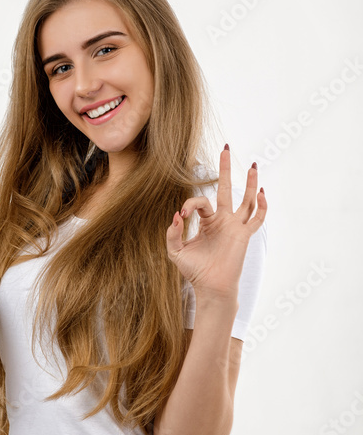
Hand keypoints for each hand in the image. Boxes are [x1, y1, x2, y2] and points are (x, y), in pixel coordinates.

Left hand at [165, 146, 266, 301]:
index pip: (199, 201)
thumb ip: (172, 232)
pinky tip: (261, 191)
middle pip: (225, 188)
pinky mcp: (243, 235)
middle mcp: (222, 220)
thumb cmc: (194, 270)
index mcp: (206, 221)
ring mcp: (234, 226)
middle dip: (224, 168)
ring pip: (245, 199)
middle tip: (225, 148)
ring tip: (252, 164)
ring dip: (249, 182)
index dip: (189, 204)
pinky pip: (256, 218)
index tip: (182, 214)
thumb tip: (176, 215)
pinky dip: (261, 205)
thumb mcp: (175, 250)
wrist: (210, 287)